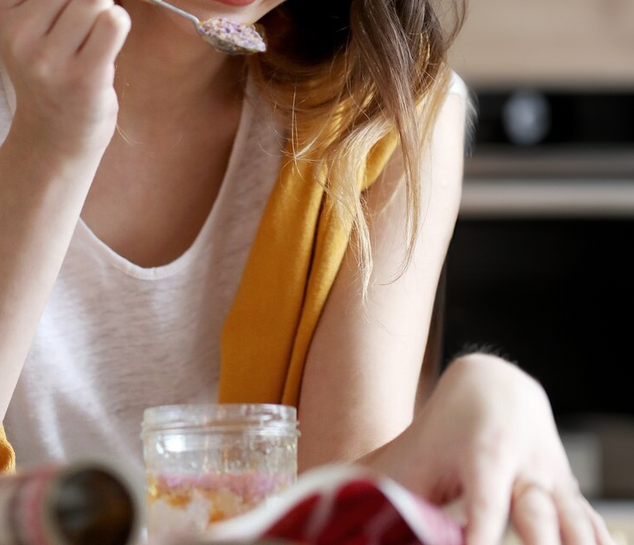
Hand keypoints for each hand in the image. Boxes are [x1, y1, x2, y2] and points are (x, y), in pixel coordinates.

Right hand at [0, 0, 129, 157]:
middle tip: (84, 11)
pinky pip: (115, 22)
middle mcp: (16, 32)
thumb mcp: (26, 17)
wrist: (53, 133)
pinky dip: (120, 25)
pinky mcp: (82, 78)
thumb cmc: (50, 62)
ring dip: (105, 9)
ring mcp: (47, 58)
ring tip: (90, 36)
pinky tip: (105, 46)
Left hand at [364, 354, 613, 544]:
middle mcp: (525, 471)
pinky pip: (592, 529)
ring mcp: (555, 484)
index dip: (479, 538)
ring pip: (578, 523)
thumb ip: (382, 487)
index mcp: (483, 459)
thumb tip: (325, 507)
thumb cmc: (445, 431)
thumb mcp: (415, 454)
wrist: (495, 388)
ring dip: (574, 544)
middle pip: (542, 519)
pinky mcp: (572, 496)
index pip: (484, 508)